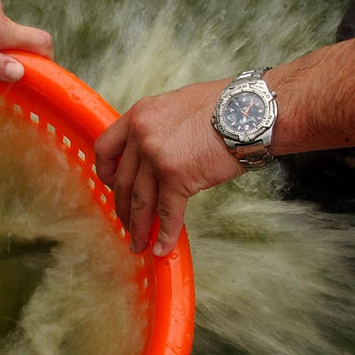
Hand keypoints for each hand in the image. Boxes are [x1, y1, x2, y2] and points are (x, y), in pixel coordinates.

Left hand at [93, 79, 242, 255]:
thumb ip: (157, 128)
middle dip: (124, 209)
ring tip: (139, 244)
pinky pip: (167, 212)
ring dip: (140, 228)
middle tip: (127, 225)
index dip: (105, 173)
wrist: (249, 111)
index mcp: (139, 115)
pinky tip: (163, 248)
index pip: (105, 148)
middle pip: (123, 181)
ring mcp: (156, 156)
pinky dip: (166, 234)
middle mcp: (141, 135)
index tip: (110, 186)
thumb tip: (152, 154)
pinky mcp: (177, 176)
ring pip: (141, 202)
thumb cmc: (223, 107)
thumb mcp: (176, 107)